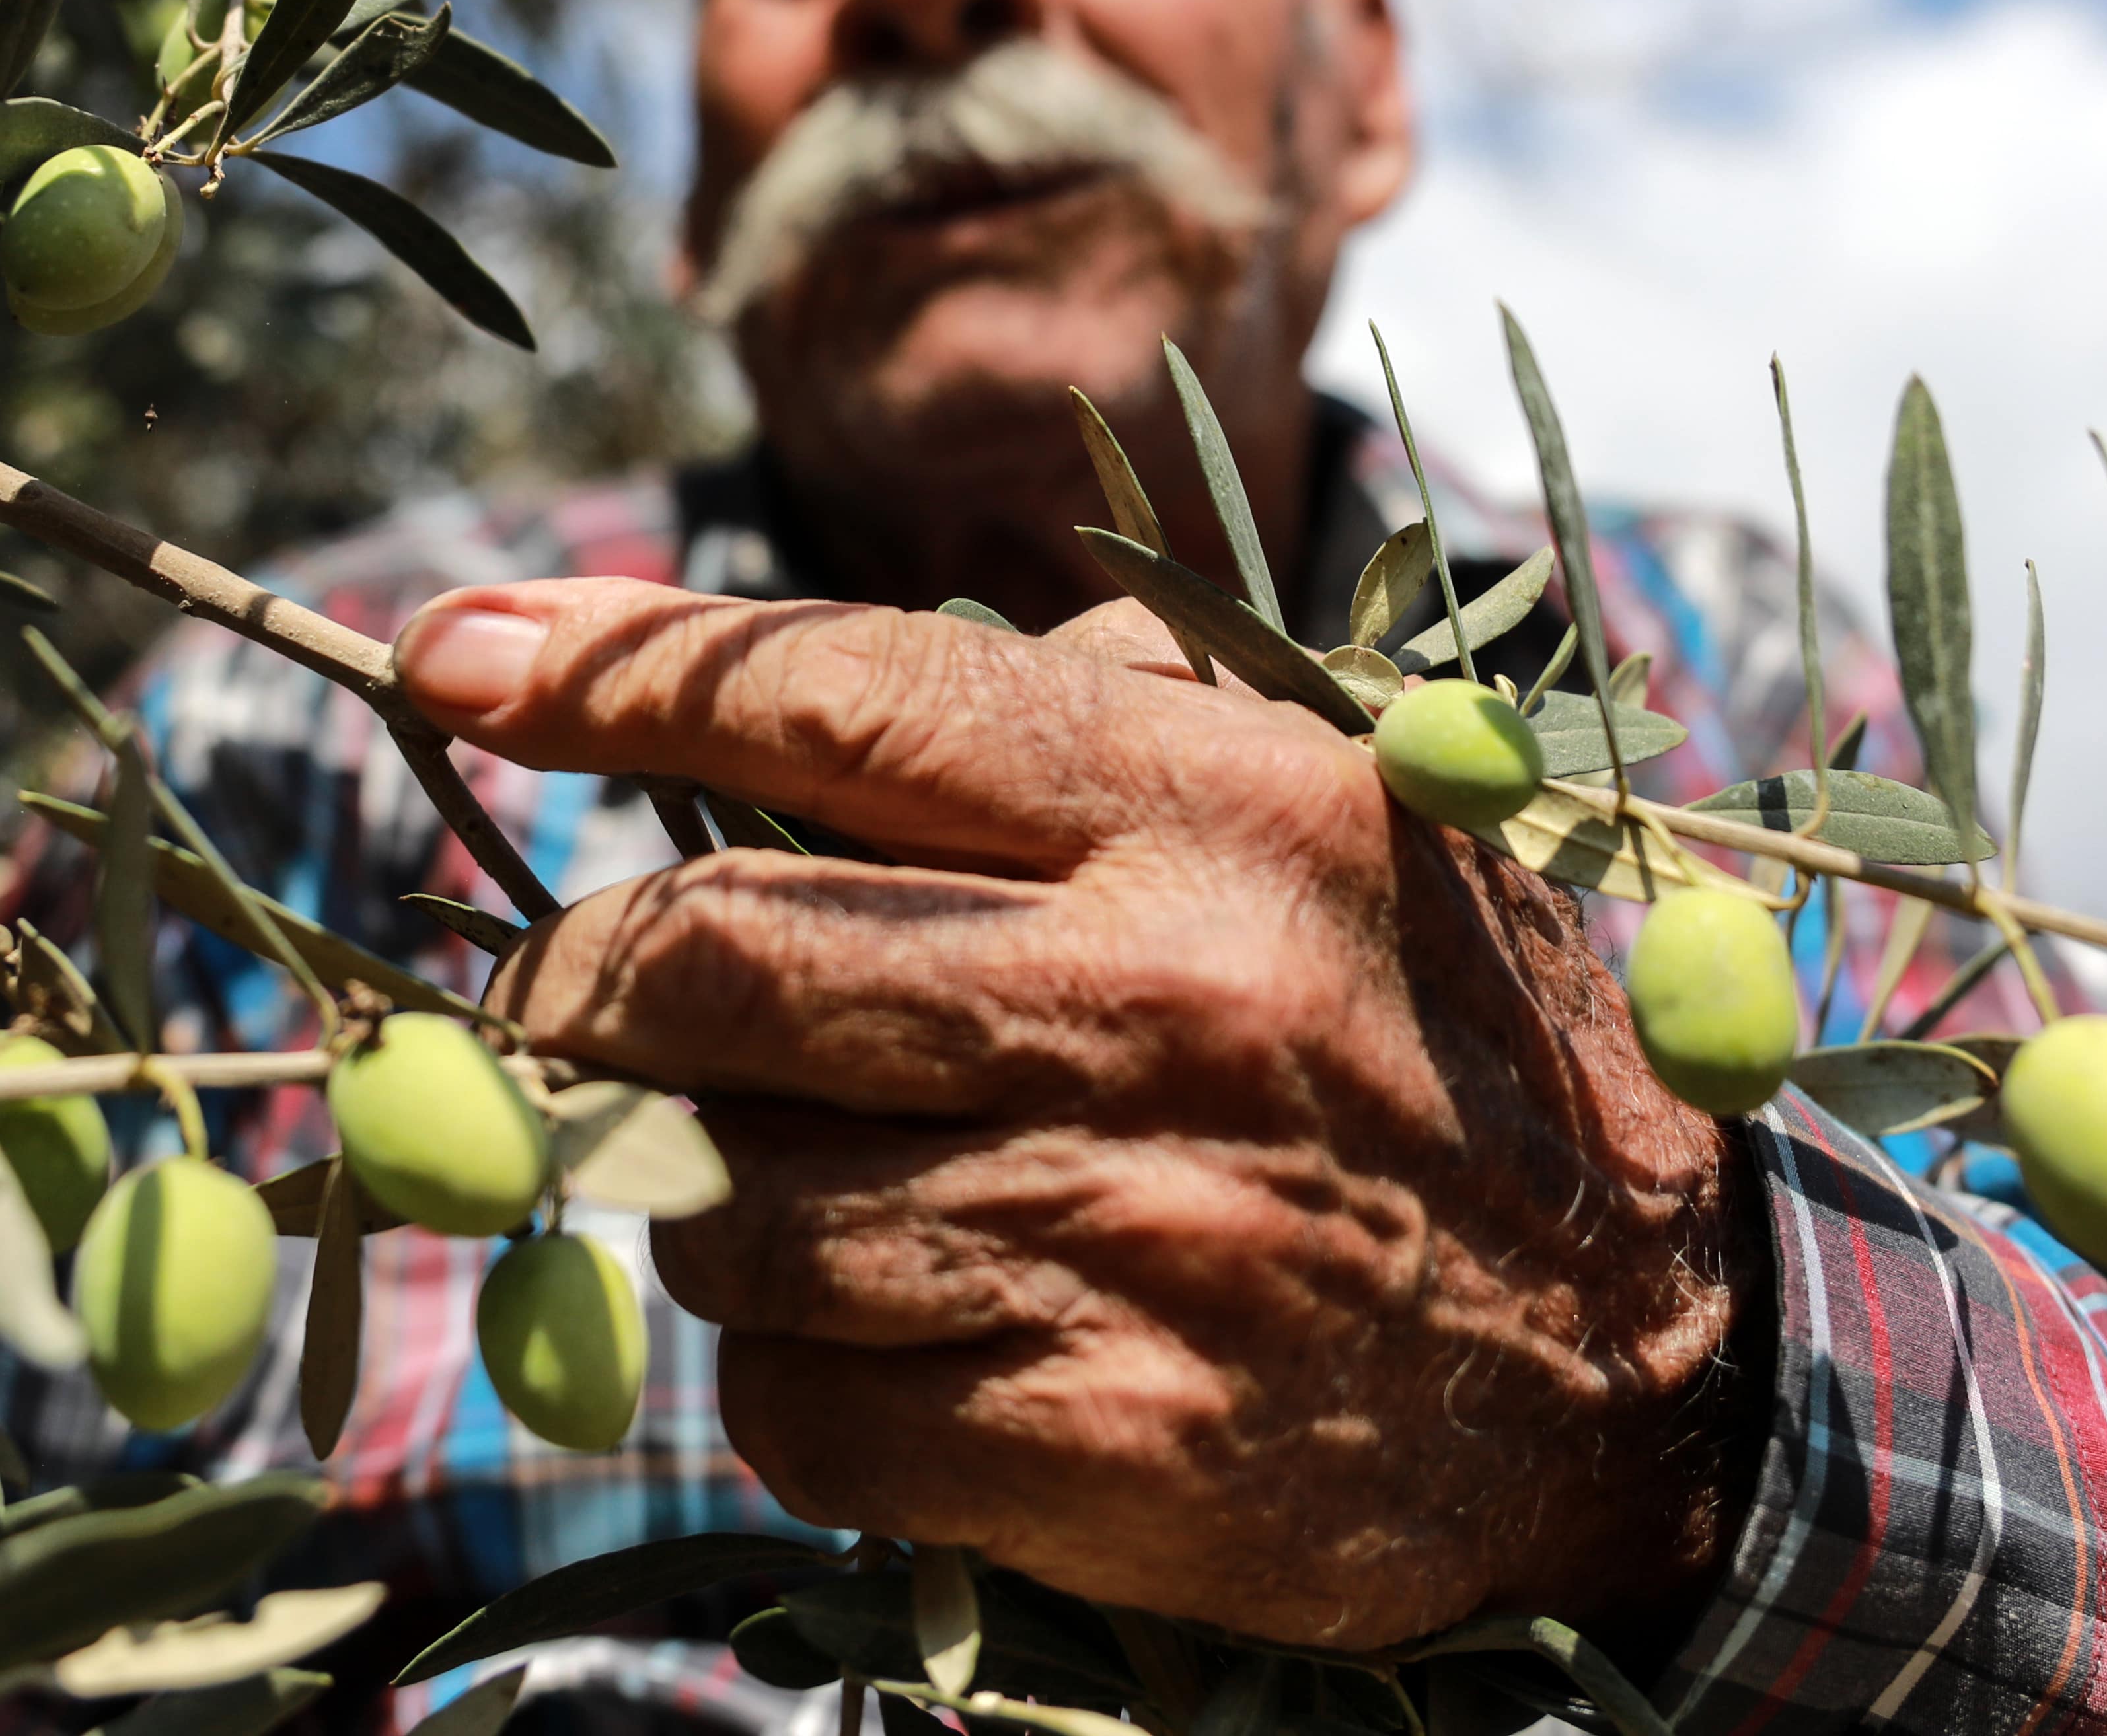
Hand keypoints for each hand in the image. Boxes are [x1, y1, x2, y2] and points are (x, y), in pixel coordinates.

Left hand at [391, 579, 1751, 1651]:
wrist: (1659, 1367)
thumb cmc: (1445, 1038)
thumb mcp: (1335, 798)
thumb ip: (1090, 697)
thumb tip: (763, 662)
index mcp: (1208, 806)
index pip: (830, 697)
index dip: (606, 669)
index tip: (447, 656)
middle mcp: (1154, 999)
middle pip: (703, 958)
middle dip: (575, 977)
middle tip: (564, 992)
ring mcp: (1121, 1234)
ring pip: (719, 1201)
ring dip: (712, 1195)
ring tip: (831, 1182)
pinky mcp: (1099, 1449)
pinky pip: (793, 1405)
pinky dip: (796, 1373)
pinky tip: (908, 1331)